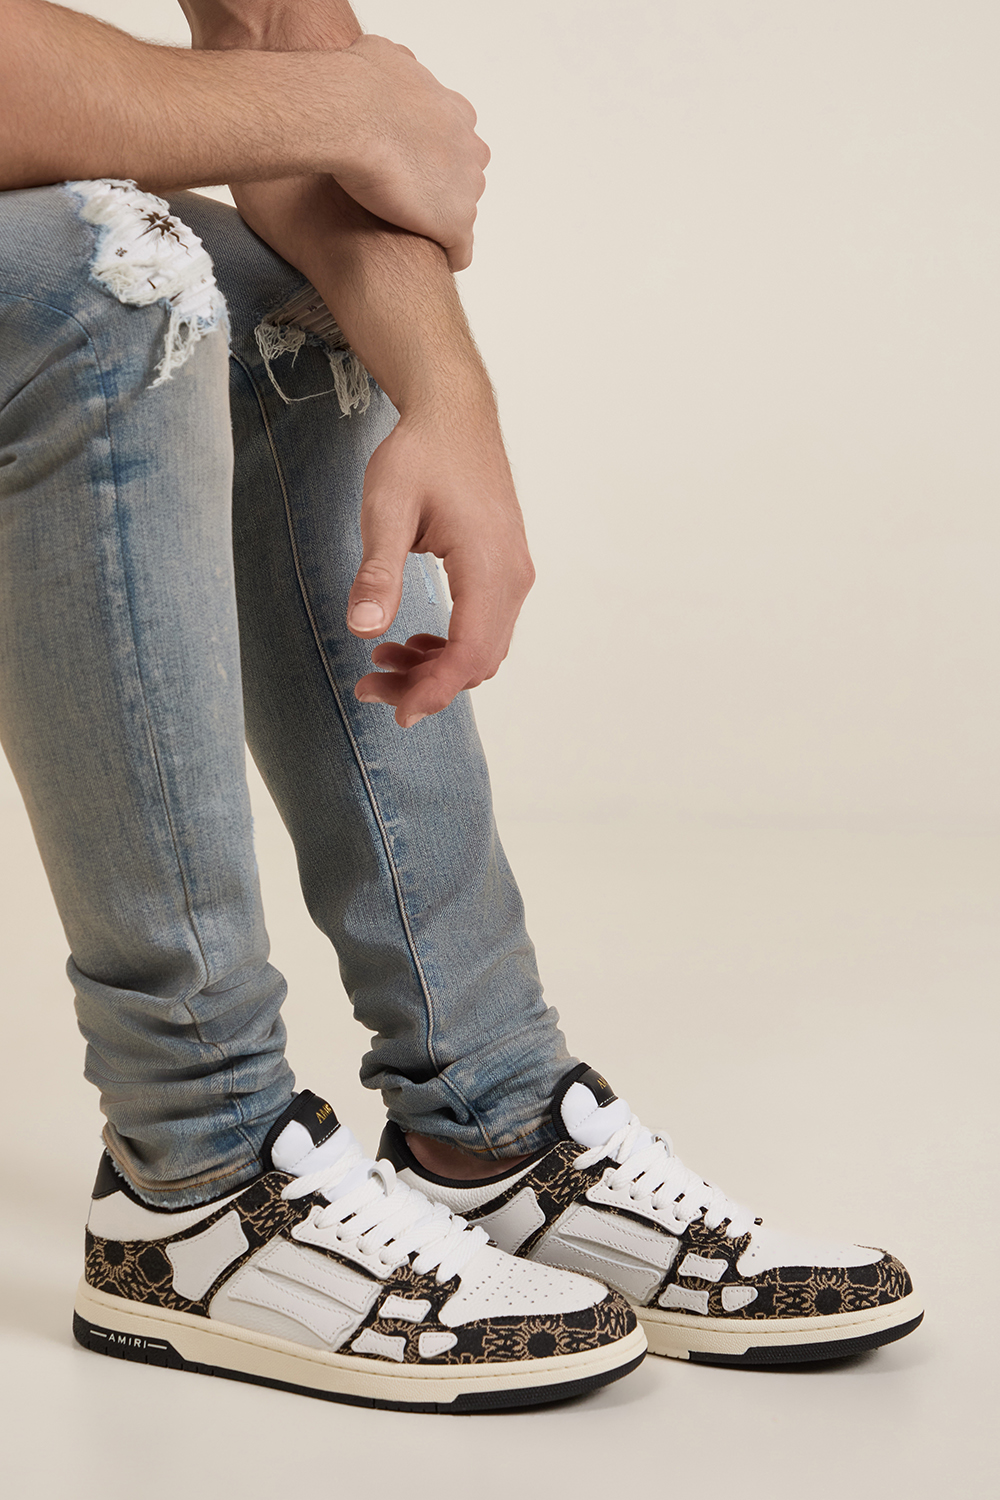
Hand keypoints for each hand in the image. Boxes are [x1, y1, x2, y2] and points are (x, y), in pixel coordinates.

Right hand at [333, 35, 489, 270]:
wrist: (350, 115)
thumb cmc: (356, 85)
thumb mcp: (382, 56)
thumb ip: (397, 67)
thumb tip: (393, 66)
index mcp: (456, 113)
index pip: (455, 140)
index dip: (428, 155)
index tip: (405, 164)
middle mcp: (469, 149)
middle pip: (462, 177)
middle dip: (438, 188)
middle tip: (402, 200)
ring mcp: (465, 189)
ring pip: (460, 212)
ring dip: (438, 221)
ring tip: (409, 233)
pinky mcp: (454, 224)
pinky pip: (461, 250)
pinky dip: (448, 255)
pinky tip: (431, 259)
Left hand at [348, 412, 534, 725]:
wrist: (454, 413)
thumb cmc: (420, 453)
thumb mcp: (385, 508)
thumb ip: (378, 572)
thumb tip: (365, 631)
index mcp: (487, 564)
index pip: (471, 652)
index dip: (435, 690)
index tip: (395, 711)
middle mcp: (512, 576)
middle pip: (479, 661)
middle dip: (427, 686)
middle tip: (369, 688)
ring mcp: (513, 574)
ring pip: (484, 649)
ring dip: (436, 668)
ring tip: (382, 664)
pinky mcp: (505, 569)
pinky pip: (486, 628)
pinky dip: (450, 647)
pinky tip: (412, 641)